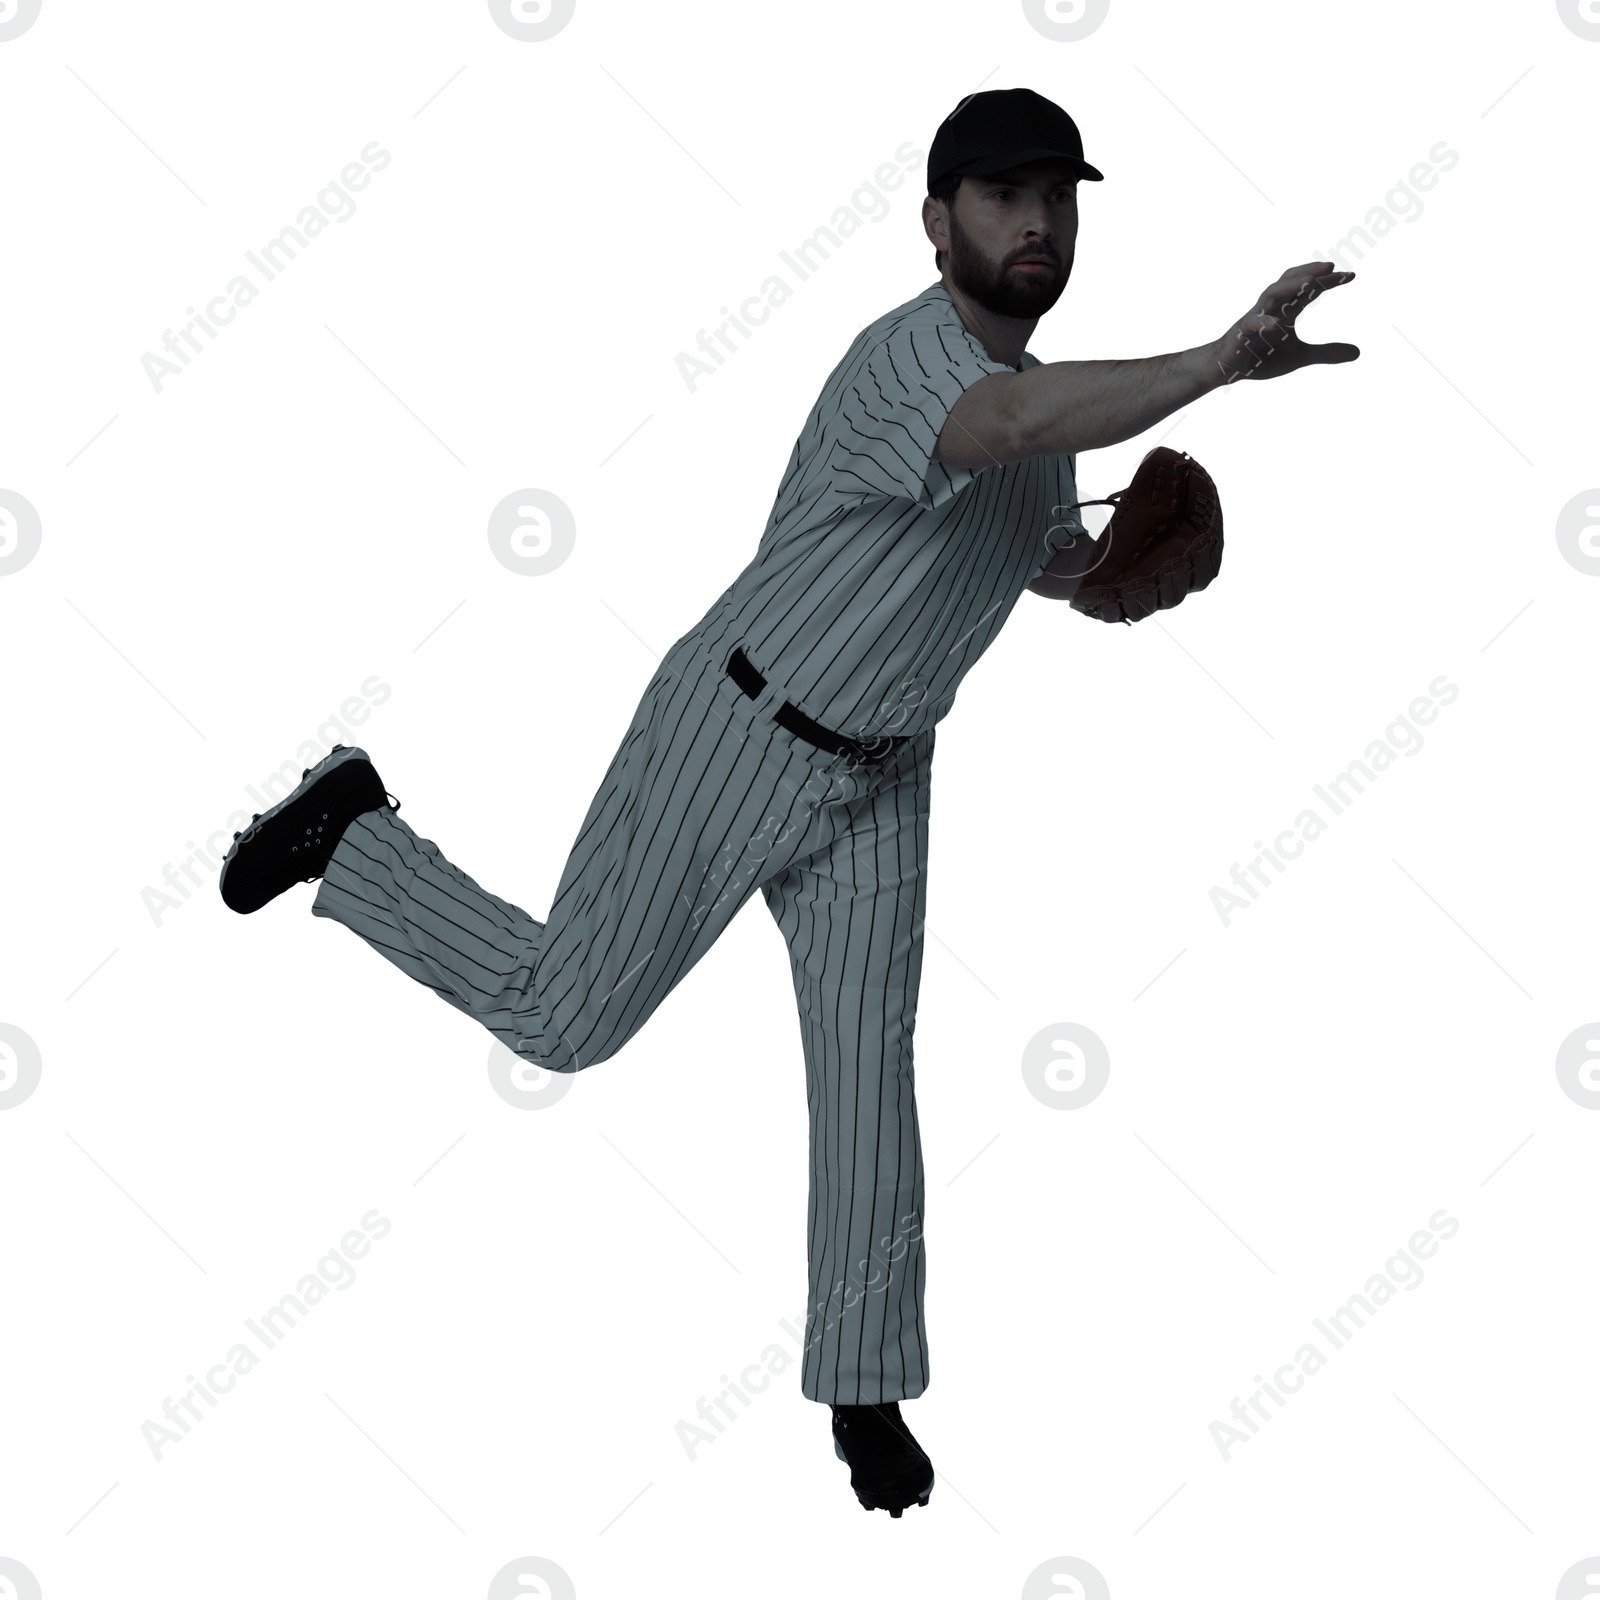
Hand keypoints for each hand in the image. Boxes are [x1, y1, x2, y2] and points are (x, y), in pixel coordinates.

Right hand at [1209, 261, 1359, 384]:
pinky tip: (1277, 326)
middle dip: (1308, 272)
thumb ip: (1326, 353)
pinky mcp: (1240, 334)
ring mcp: (1255, 318)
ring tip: (1310, 283)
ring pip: (1271, 294)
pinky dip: (1264, 323)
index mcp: (1286, 310)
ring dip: (1290, 287)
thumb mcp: (1299, 357)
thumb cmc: (1260, 358)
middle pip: (1290, 281)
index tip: (1351, 276)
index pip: (1308, 290)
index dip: (1328, 281)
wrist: (1226, 368)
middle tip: (1331, 267)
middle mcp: (1271, 308)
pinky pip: (1252, 325)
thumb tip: (1357, 352)